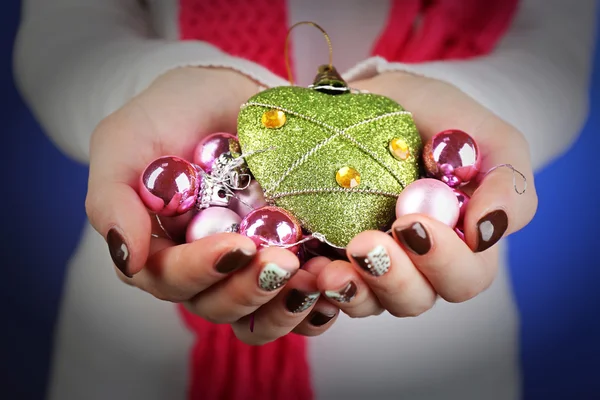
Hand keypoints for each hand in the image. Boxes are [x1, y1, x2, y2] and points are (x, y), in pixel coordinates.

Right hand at [86, 67, 337, 343]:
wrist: (223, 94)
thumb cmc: (168, 116)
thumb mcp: (124, 143)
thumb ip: (112, 199)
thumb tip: (128, 259)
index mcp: (158, 249)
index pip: (171, 279)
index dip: (201, 270)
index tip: (236, 245)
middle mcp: (201, 267)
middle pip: (217, 305)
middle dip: (248, 290)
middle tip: (282, 262)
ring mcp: (244, 266)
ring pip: (256, 314)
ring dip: (284, 304)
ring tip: (312, 278)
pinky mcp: (283, 258)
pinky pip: (296, 301)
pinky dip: (313, 302)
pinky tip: (328, 282)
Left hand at [317, 72, 537, 316]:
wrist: (384, 99)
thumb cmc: (441, 119)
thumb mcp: (486, 137)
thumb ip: (507, 181)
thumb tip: (487, 232)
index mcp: (463, 244)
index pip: (465, 277)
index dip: (443, 261)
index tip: (412, 221)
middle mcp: (420, 264)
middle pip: (416, 299)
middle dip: (392, 277)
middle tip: (365, 244)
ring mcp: (376, 265)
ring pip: (370, 302)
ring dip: (352, 290)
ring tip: (329, 269)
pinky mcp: (337, 258)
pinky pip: (327, 290)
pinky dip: (316, 286)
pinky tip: (306, 270)